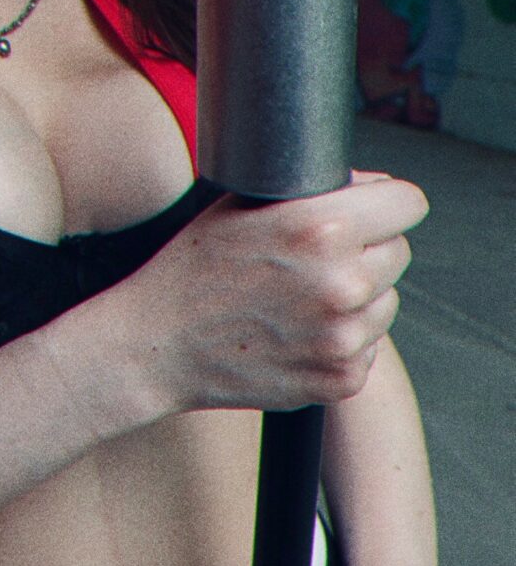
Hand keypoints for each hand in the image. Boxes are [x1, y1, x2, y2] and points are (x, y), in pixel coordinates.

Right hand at [130, 172, 428, 416]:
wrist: (156, 346)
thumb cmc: (192, 271)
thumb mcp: (242, 206)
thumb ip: (313, 191)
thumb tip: (370, 186)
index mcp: (321, 228)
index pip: (408, 203)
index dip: (387, 203)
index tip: (371, 212)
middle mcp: (342, 283)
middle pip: (399, 252)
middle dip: (367, 251)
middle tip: (316, 261)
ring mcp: (345, 337)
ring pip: (386, 302)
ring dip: (358, 299)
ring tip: (300, 301)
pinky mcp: (342, 379)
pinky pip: (368, 347)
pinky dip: (341, 342)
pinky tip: (295, 334)